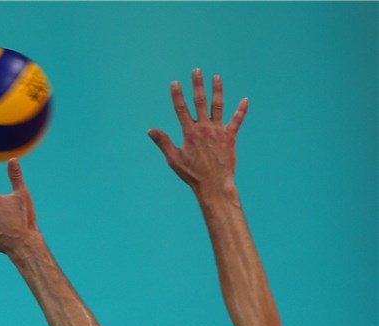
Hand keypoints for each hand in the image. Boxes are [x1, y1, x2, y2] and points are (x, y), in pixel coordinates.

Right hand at [148, 69, 247, 196]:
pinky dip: (241, 110)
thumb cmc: (192, 174)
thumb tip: (150, 130)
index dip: (177, 95)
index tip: (175, 82)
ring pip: (218, 106)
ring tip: (217, 77)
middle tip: (197, 71)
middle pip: (200, 101)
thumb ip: (163, 142)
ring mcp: (218, 131)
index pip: (181, 109)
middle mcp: (204, 128)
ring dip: (217, 90)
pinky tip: (245, 100)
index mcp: (190, 133)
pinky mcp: (230, 137)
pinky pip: (237, 120)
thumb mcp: (174, 159)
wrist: (213, 184)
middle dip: (198, 85)